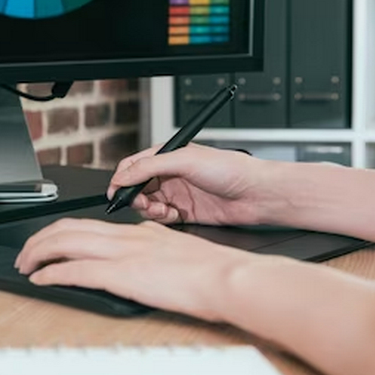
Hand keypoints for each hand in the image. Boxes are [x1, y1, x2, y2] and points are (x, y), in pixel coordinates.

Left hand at [14, 218, 257, 320]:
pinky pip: (75, 270)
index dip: (60, 233)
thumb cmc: (213, 272)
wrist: (228, 278)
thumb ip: (153, 254)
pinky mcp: (122, 274)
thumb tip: (141, 265)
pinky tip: (40, 279)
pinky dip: (51, 273)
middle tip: (25, 254)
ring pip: (64, 242)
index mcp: (138, 231)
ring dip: (37, 253)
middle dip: (39, 240)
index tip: (48, 244)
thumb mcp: (177, 252)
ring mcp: (122, 253)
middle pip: (68, 228)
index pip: (87, 224)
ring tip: (24, 265)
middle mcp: (126, 236)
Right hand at [108, 143, 278, 226]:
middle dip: (134, 196)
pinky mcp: (184, 213)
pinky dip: (162, 219)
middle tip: (140, 202)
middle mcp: (169, 175)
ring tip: (161, 209)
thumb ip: (149, 167)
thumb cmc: (231, 169)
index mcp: (167, 156)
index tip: (115, 191)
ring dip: (148, 209)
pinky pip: (162, 218)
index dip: (121, 178)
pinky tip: (173, 215)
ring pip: (147, 204)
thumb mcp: (184, 160)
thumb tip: (123, 175)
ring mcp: (177, 194)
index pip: (133, 166)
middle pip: (137, 187)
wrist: (258, 194)